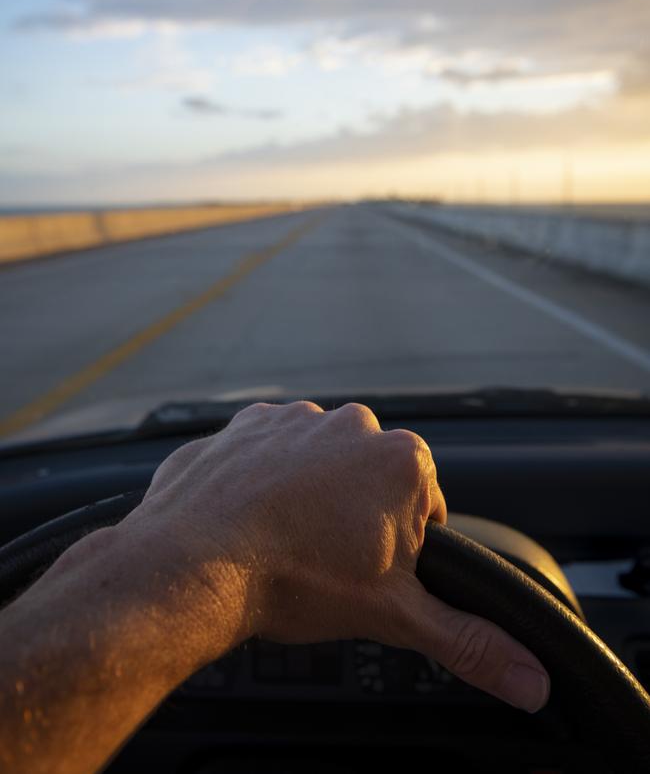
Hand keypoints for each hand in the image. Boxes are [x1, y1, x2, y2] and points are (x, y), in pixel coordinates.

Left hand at [136, 401, 549, 712]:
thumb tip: (532, 679)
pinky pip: (266, 453)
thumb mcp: (394, 616)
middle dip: (355, 518)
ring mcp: (294, 419)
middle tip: (323, 560)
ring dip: (307, 495)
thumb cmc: (293, 578)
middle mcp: (351, 425)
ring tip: (283, 541)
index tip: (366, 570)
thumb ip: (469, 642)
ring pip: (317, 465)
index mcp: (401, 460)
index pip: (423, 509)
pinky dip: (261, 479)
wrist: (192, 562)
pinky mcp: (246, 424)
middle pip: (370, 482)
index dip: (397, 549)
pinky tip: (249, 518)